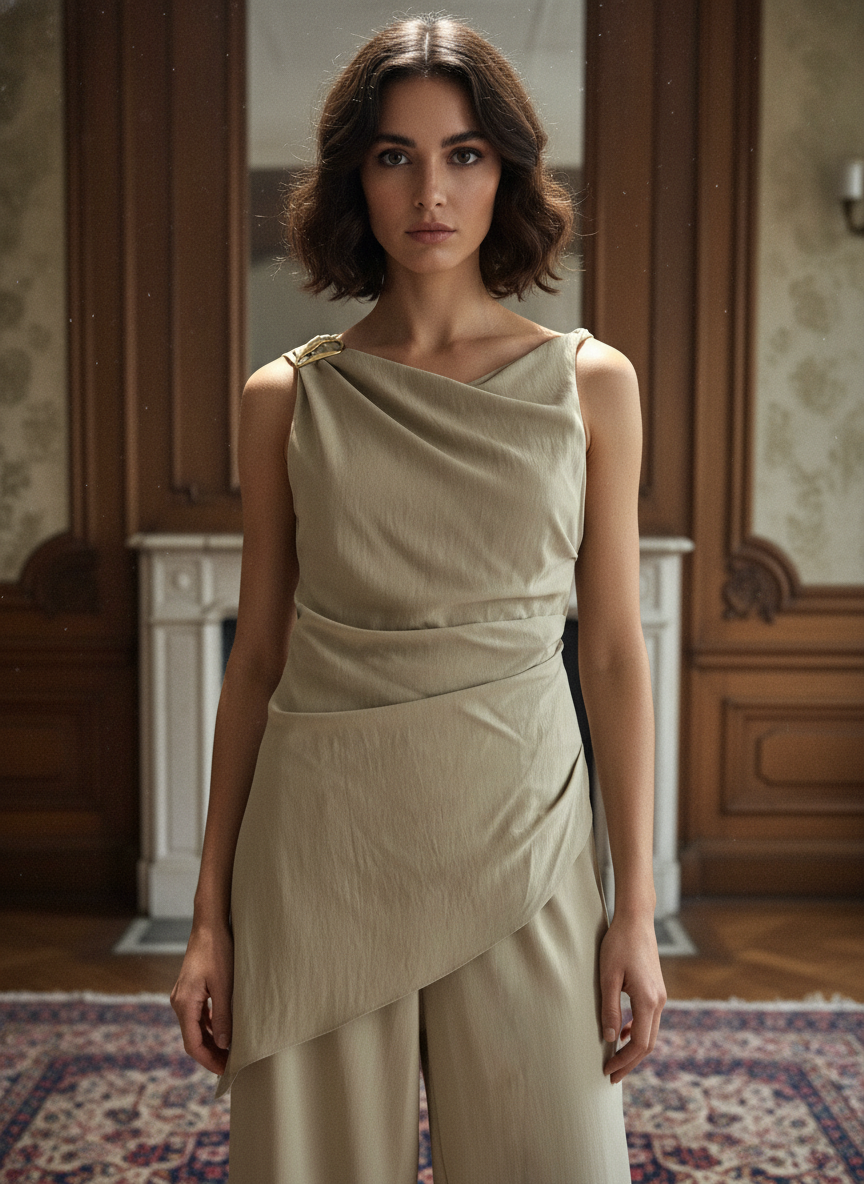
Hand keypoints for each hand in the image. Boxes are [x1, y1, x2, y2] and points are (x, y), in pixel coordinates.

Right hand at [170, 921, 233, 1074]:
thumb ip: (224, 1016)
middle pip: (192, 1038)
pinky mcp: (190, 989)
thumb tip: (224, 1045)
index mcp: (185, 1004)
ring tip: (230, 1052)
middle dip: (211, 1054)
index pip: (193, 1044)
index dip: (209, 1061)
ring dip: (211, 1041)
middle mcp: (179, 1002)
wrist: (209, 925)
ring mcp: (183, 996)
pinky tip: (224, 1030)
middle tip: (230, 1066)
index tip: (224, 1072)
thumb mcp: (225, 986)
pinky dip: (209, 1027)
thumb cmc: (218, 952)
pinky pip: (197, 1016)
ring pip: (195, 1028)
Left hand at [599, 911, 665, 1083]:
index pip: (640, 1043)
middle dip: (630, 1062)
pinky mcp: (656, 990)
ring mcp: (660, 996)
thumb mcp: (608, 976)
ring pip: (650, 1033)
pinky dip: (637, 1032)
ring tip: (615, 1059)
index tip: (608, 1071)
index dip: (624, 1061)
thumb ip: (609, 1008)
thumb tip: (610, 1038)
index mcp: (648, 1000)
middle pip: (648, 1043)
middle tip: (611, 1076)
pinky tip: (622, 1033)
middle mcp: (659, 1001)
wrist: (636, 920)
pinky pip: (649, 1019)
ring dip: (634, 1048)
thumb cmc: (619, 944)